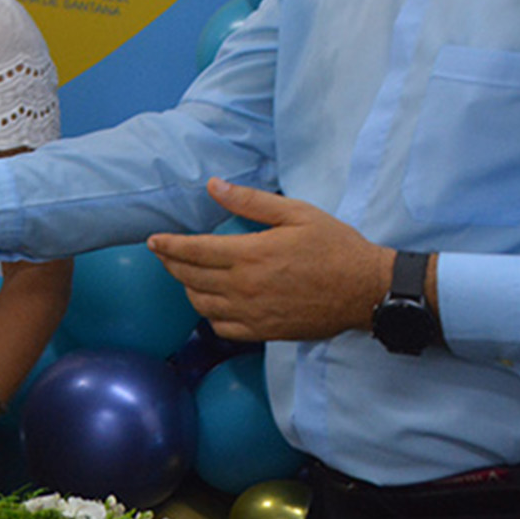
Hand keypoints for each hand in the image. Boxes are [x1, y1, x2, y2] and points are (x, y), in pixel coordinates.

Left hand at [146, 177, 389, 341]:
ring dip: (188, 287)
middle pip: (190, 277)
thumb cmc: (335, 247)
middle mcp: (245, 288)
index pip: (193, 251)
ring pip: (201, 304)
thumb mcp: (297, 213)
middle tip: (164, 253)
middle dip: (171, 263)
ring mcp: (253, 313)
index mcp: (250, 256)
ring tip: (186, 274)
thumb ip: (251, 202)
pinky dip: (209, 314)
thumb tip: (214, 186)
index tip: (153, 240)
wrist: (367, 291)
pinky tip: (212, 301)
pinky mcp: (264, 332)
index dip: (168, 245)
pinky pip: (222, 328)